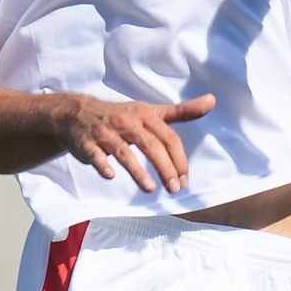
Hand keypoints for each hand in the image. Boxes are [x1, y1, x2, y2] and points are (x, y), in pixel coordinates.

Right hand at [60, 93, 215, 193]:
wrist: (78, 114)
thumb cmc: (121, 116)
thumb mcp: (150, 112)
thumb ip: (181, 111)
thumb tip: (212, 101)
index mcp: (144, 115)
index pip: (168, 137)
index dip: (179, 159)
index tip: (185, 179)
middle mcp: (126, 122)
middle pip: (151, 146)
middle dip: (165, 168)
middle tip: (175, 189)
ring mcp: (105, 133)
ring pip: (124, 152)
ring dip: (138, 171)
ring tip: (150, 189)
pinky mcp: (87, 144)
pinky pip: (95, 155)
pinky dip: (102, 165)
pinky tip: (111, 176)